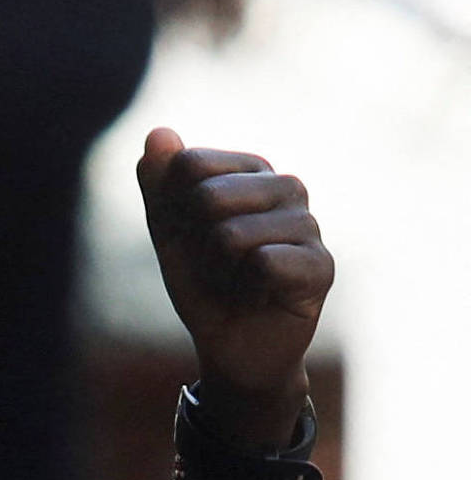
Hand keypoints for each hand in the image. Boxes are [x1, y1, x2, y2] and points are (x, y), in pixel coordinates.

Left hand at [135, 128, 332, 439]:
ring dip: (218, 272)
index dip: (173, 212)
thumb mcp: (170, 233)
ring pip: (231, 235)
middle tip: (216, 266)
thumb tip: (157, 133)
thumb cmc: (204, 283)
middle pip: (207, 197)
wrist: (230, 345)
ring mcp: (309, 225)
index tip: (192, 237)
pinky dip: (246, 289)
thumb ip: (160, 185)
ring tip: (238, 281)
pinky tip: (261, 295)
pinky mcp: (321, 265)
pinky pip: (263, 264)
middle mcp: (287, 188)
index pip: (188, 164)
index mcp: (251, 171)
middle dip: (194, 244)